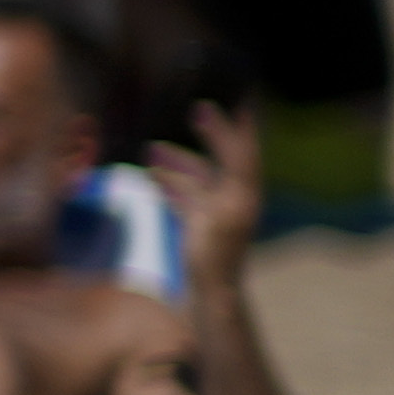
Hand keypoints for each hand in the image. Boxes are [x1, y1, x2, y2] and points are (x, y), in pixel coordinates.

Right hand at [149, 98, 267, 278]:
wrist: (210, 295)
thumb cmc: (213, 255)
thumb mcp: (217, 210)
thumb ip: (217, 174)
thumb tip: (218, 145)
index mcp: (243, 193)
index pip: (242, 151)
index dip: (237, 127)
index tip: (236, 100)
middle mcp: (234, 199)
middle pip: (220, 160)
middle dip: (206, 138)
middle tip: (195, 112)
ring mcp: (216, 213)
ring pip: (198, 179)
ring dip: (178, 163)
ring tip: (150, 151)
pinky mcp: (200, 228)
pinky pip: (186, 199)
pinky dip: (171, 186)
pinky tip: (152, 180)